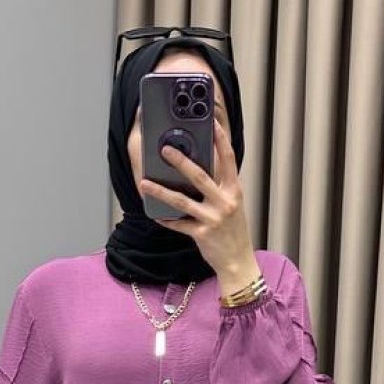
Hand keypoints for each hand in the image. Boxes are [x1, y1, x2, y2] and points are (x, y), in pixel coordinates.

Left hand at [139, 117, 257, 283]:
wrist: (238, 260)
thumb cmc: (233, 231)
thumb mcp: (232, 205)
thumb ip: (220, 187)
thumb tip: (198, 170)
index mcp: (234, 190)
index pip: (228, 159)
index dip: (221, 139)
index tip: (212, 123)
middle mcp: (225, 201)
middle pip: (200, 176)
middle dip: (181, 161)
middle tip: (165, 149)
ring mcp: (213, 218)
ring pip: (182, 201)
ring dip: (161, 191)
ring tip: (145, 183)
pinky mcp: (202, 233)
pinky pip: (179, 224)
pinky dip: (167, 220)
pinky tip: (155, 215)